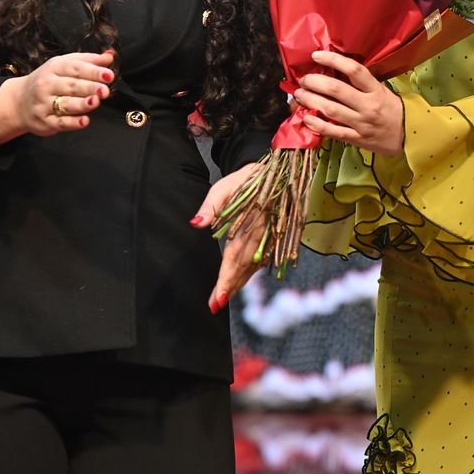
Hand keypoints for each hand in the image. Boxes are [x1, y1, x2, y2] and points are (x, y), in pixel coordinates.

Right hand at [0, 50, 114, 144]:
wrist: (19, 101)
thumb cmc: (49, 81)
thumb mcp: (65, 65)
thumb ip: (89, 61)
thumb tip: (110, 56)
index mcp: (55, 67)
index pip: (75, 68)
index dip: (93, 71)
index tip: (109, 74)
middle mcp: (47, 84)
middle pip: (71, 86)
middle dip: (89, 87)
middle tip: (104, 90)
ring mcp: (44, 104)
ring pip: (66, 104)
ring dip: (81, 104)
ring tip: (95, 101)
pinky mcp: (45, 121)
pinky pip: (60, 122)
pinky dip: (73, 123)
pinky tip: (84, 121)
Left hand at [191, 161, 262, 313]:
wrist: (278, 169)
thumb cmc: (246, 178)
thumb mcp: (225, 186)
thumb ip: (211, 206)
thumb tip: (195, 224)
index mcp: (249, 221)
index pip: (235, 255)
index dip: (227, 278)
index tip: (217, 298)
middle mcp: (262, 232)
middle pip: (245, 265)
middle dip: (231, 286)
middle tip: (216, 304)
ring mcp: (272, 236)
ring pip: (255, 264)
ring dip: (241, 282)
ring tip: (224, 297)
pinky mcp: (277, 236)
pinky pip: (264, 259)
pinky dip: (252, 272)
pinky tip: (243, 279)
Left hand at [293, 51, 404, 154]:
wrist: (410, 135)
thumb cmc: (393, 110)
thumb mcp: (382, 91)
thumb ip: (362, 84)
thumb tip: (335, 72)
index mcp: (376, 90)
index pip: (354, 70)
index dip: (333, 60)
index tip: (316, 55)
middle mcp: (368, 105)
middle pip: (337, 90)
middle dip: (315, 82)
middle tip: (304, 79)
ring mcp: (361, 123)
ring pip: (331, 110)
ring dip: (311, 101)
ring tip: (299, 95)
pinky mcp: (357, 138)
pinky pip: (333, 131)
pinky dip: (317, 124)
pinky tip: (306, 118)